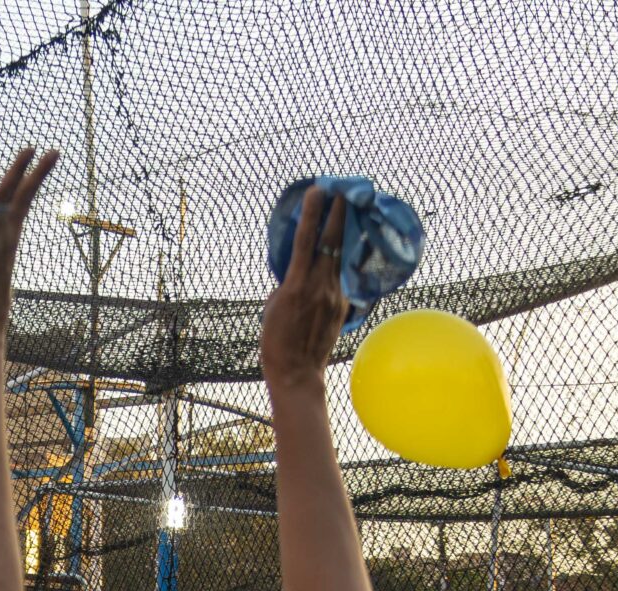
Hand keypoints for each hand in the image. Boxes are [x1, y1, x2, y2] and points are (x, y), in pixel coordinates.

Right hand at [258, 184, 350, 385]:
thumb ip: (286, 285)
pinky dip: (338, 265)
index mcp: (296, 285)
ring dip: (342, 235)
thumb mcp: (272, 307)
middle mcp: (319, 286)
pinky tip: (340, 256)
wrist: (297, 372)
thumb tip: (299, 274)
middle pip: (332, 242)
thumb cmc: (274, 341)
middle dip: (337, 215)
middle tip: (342, 192)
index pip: (305, 241)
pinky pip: (340, 278)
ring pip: (340, 257)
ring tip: (344, 215)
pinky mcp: (343, 306)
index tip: (317, 191)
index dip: (312, 214)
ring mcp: (335, 296)